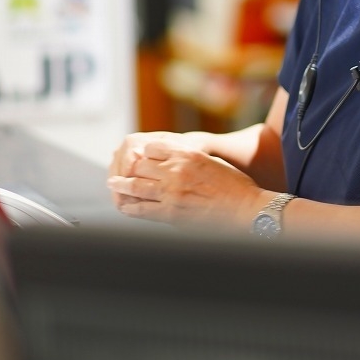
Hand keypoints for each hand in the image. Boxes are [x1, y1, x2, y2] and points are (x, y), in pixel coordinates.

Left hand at [107, 141, 265, 228]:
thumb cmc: (234, 186)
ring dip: (122, 186)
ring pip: (137, 186)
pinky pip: (143, 209)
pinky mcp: (171, 212)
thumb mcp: (211, 162)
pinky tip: (126, 206)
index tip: (138, 156)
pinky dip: (131, 207)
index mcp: (188, 153)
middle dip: (128, 168)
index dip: (143, 152)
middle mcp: (177, 169)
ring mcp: (172, 191)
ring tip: (113, 184)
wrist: (245, 208)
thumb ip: (190, 159)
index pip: (153, 148)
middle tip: (118, 171)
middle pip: (141, 166)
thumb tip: (173, 160)